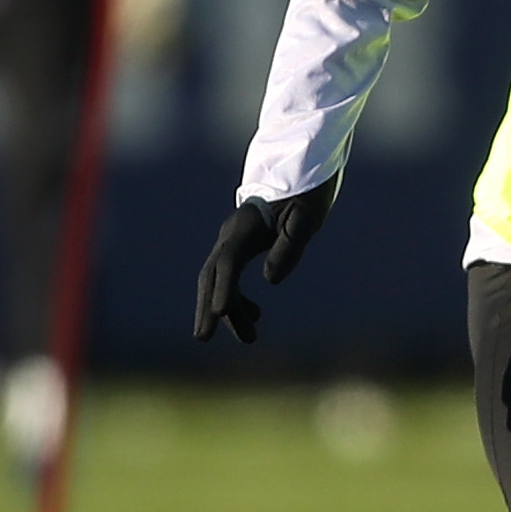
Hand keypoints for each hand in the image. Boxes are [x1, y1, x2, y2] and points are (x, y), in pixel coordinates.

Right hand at [192, 181, 338, 342]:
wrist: (300, 173)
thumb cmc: (306, 195)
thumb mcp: (306, 218)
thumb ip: (289, 246)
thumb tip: (270, 280)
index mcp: (245, 227)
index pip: (228, 263)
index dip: (224, 289)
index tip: (219, 313)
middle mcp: (232, 234)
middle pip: (213, 275)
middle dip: (208, 307)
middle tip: (204, 338)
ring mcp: (233, 240)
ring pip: (219, 280)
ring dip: (229, 309)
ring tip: (249, 338)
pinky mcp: (241, 246)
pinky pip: (230, 277)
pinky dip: (238, 297)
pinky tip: (256, 315)